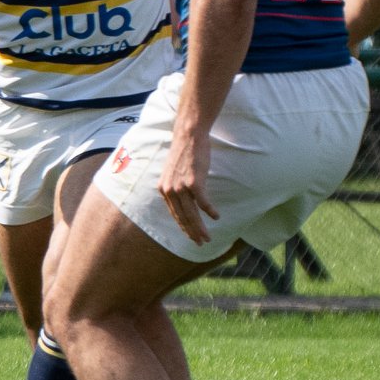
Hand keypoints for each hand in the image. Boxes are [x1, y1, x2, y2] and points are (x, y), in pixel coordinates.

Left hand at [158, 127, 219, 245]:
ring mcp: (181, 187)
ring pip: (192, 214)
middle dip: (192, 233)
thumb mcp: (174, 171)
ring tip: (208, 237)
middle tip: (200, 243)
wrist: (189, 135)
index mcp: (164, 189)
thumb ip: (176, 185)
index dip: (183, 227)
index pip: (174, 214)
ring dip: (201, 228)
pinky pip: (203, 203)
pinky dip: (210, 211)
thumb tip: (183, 197)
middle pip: (183, 217)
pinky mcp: (194, 182)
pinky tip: (216, 217)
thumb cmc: (185, 151)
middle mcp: (169, 190)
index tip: (191, 236)